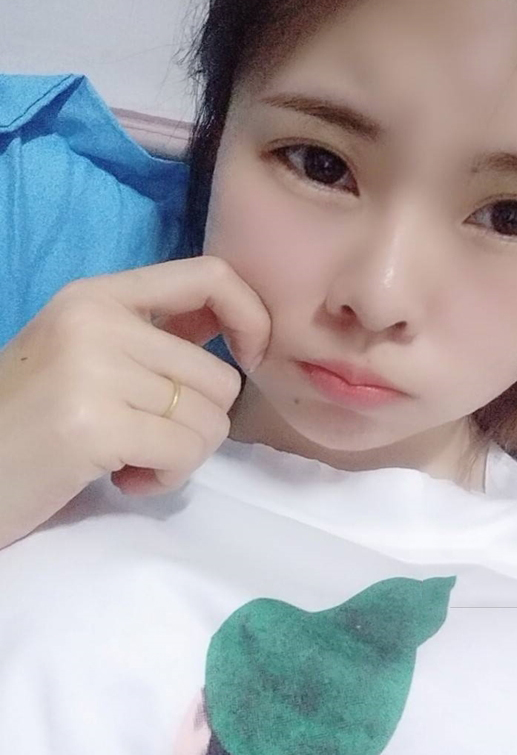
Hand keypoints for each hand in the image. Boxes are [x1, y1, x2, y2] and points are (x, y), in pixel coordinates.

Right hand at [0, 255, 270, 547]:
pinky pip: (185, 453)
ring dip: (181, 456)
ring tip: (128, 458)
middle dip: (196, 424)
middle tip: (144, 440)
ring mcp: (93, 369)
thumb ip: (152, 337)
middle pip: (220, 376)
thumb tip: (233, 327)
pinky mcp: (93, 424)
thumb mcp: (85, 357)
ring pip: (210, 419)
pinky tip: (122, 479)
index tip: (247, 360)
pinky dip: (165, 479)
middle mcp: (96, 320)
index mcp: (96, 295)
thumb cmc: (26, 423)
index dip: (251, 318)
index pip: (211, 276)